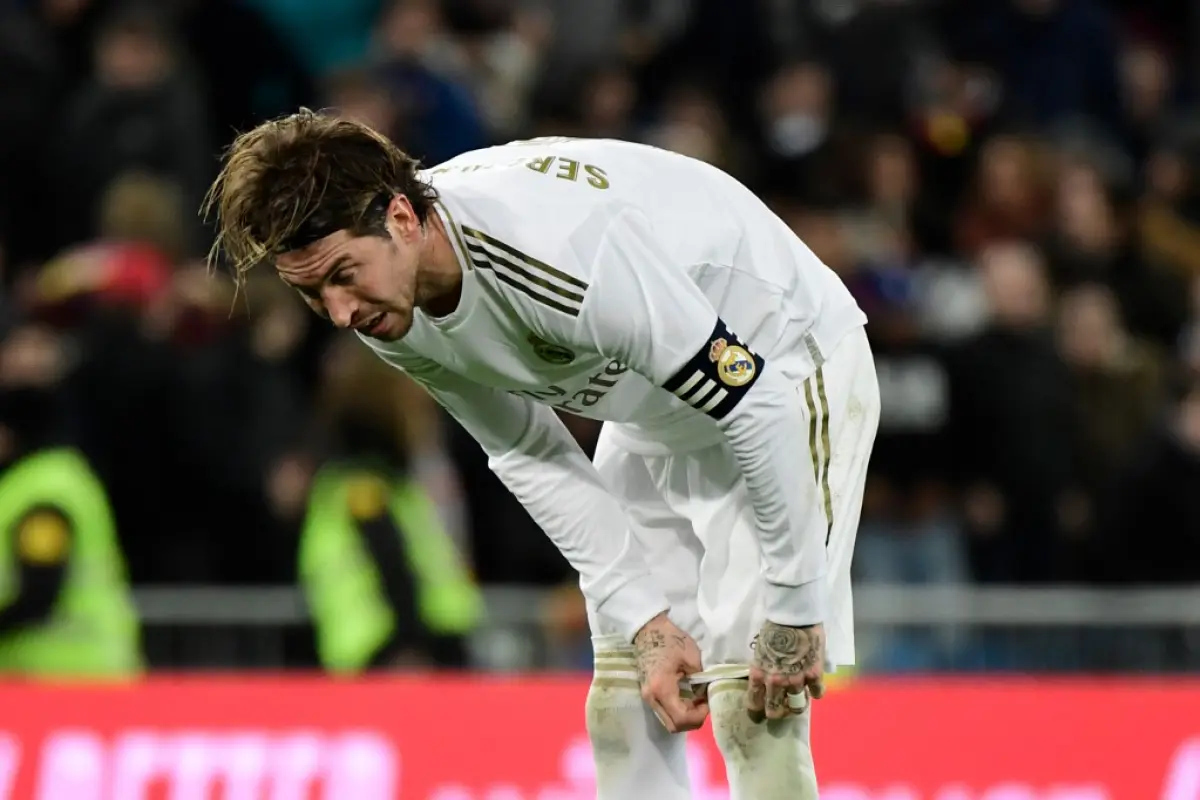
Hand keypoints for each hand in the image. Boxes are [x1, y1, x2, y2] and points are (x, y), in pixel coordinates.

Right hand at [633, 612, 708, 732]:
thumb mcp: (692, 657)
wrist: (648, 630)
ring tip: (696, 700)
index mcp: (661, 688)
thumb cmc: (670, 640)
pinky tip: (687, 697)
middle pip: (674, 726)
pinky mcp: (648, 694)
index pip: (681, 718)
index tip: (708, 702)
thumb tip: (708, 694)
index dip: (699, 716)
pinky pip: (665, 712)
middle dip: (692, 721)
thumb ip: (701, 679)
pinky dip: (678, 711)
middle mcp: (651, 698)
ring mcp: (647, 697)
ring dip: (685, 717)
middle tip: (704, 705)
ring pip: (668, 721)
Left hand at [746, 621, 825, 720]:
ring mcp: (797, 680)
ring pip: (798, 707)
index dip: (756, 713)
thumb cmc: (773, 628)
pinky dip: (817, 690)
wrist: (794, 614)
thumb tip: (765, 683)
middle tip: (781, 708)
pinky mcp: (815, 675)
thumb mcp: (760, 651)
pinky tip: (815, 684)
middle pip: (775, 711)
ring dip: (797, 704)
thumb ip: (763, 669)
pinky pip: (817, 693)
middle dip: (777, 712)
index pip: (754, 704)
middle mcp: (776, 682)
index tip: (759, 715)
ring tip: (799, 698)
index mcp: (758, 674)